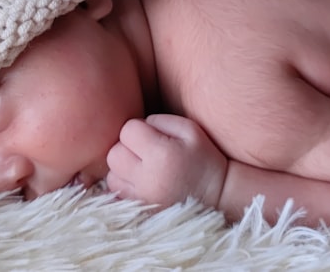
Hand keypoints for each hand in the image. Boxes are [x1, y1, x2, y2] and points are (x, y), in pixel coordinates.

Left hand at [106, 114, 228, 208]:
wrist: (218, 196)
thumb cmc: (203, 158)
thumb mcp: (190, 130)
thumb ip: (160, 120)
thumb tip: (138, 125)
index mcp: (161, 154)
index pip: (127, 130)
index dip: (138, 129)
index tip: (153, 136)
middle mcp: (147, 178)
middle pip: (114, 154)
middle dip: (127, 148)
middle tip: (146, 151)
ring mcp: (141, 198)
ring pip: (112, 175)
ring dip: (123, 168)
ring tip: (144, 168)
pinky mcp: (140, 210)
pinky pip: (117, 193)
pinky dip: (124, 185)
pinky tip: (141, 181)